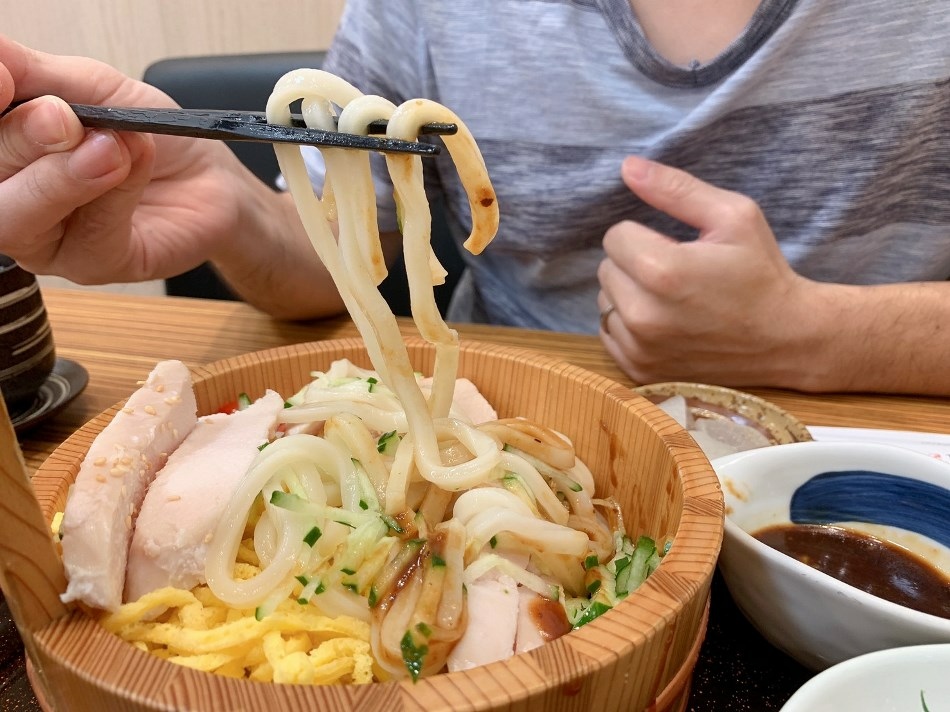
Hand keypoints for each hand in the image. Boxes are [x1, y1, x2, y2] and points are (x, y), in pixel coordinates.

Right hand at [0, 35, 255, 283]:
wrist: (210, 176)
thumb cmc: (147, 134)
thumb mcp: (93, 87)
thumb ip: (36, 74)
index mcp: (3, 152)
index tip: (2, 79)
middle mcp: (10, 198)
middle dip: (17, 140)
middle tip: (62, 117)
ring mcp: (46, 241)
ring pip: (17, 220)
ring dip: (60, 177)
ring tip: (105, 147)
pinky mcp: (94, 265)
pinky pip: (87, 238)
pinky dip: (111, 196)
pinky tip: (130, 165)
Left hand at [597, 155, 817, 387]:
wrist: (787, 340)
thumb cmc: (761, 273)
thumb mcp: (732, 216)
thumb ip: (675, 188)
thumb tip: (627, 166)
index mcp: (661, 271)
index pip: (615, 236)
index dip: (645, 235)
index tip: (677, 247)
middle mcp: (643, 315)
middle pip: (606, 269)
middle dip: (635, 264)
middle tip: (679, 273)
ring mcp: (640, 348)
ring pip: (605, 302)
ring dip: (630, 295)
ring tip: (674, 299)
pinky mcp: (639, 370)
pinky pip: (610, 333)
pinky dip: (630, 325)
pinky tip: (666, 323)